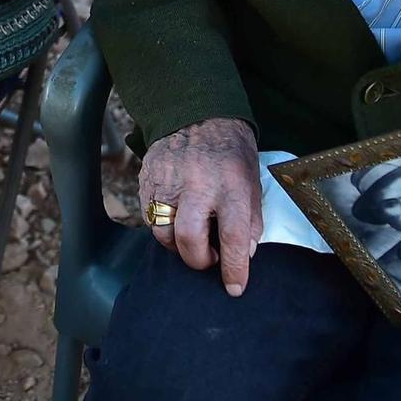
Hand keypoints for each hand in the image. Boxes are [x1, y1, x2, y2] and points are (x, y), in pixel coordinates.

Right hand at [139, 117, 262, 294]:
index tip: (235, 287)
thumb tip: (244, 254)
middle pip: (189, 239)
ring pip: (163, 233)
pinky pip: (149, 217)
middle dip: (199, 261)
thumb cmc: (231, 152)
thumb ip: (250, 220)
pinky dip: (163, 226)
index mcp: (231, 185)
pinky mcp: (148, 179)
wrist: (198, 112)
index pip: (233, 238)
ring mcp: (168, 181)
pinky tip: (176, 218)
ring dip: (178, 245)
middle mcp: (197, 184)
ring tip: (192, 237)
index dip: (234, 269)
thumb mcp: (252, 182)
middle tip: (208, 258)